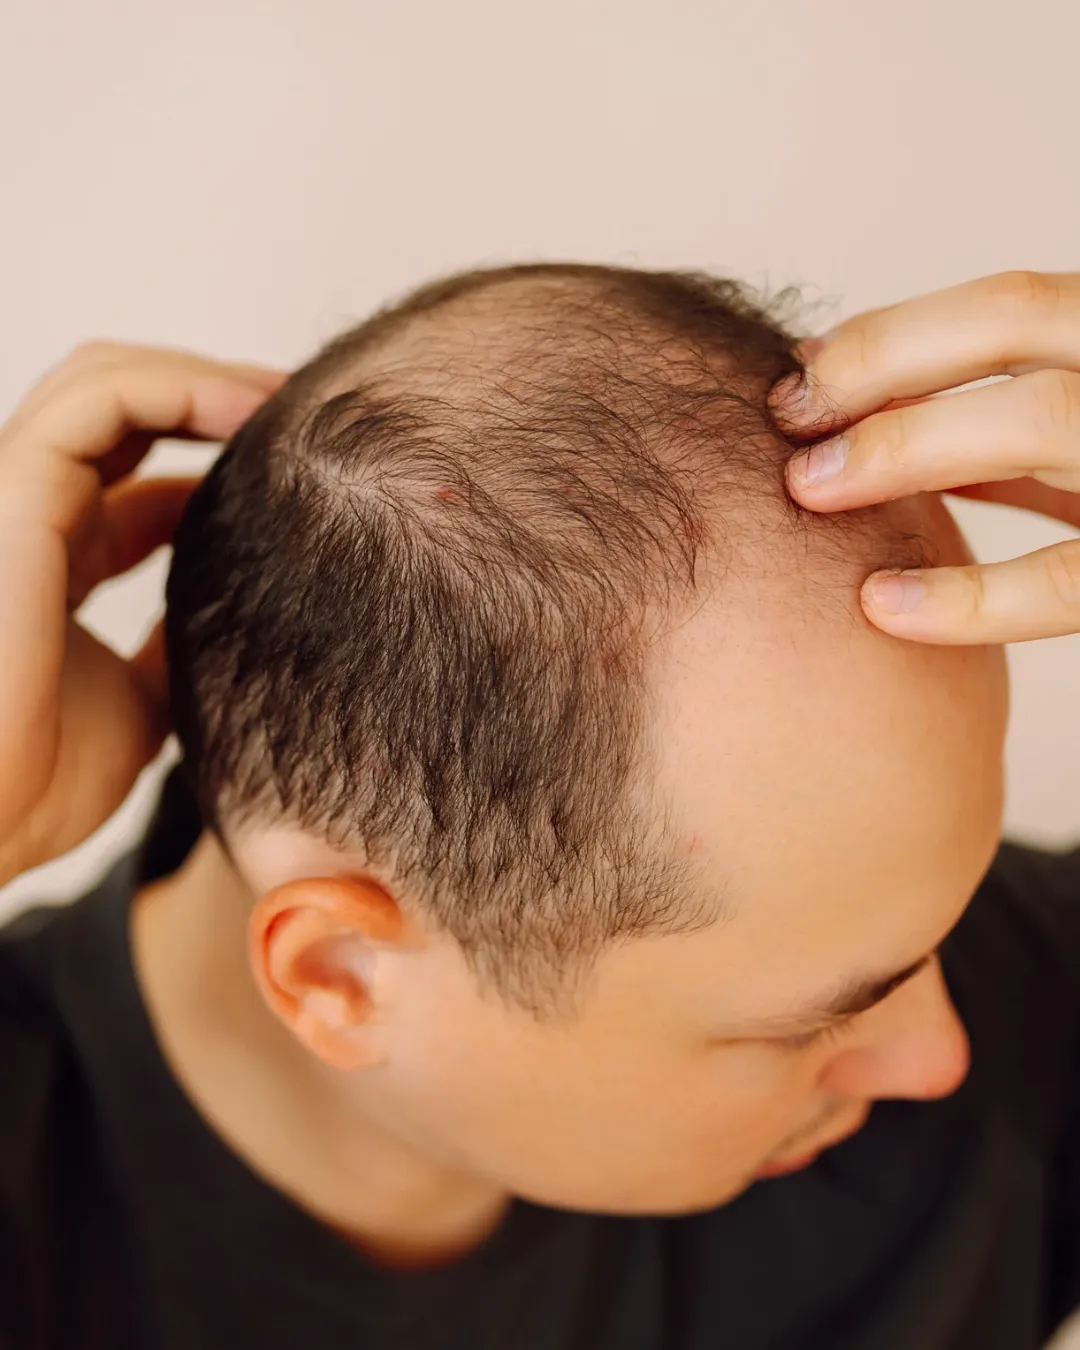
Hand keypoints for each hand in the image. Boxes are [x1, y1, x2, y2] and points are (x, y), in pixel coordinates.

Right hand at [0, 342, 283, 884]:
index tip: (307, 474)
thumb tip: (245, 614)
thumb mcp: (144, 702)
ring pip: (110, 382)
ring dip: (207, 380)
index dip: (222, 464)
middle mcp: (33, 516)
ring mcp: (16, 496)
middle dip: (220, 403)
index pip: (141, 479)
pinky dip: (181, 386)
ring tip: (287, 401)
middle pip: (129, 416)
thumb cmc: (36, 781)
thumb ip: (180, 644)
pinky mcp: (12, 489)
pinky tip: (252, 409)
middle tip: (308, 417)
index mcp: (58, 560)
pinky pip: (100, 397)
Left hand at [770, 270, 1079, 644]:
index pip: (1015, 304)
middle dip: (889, 371)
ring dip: (908, 448)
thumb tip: (857, 408)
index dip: (896, 333)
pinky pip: (1067, 579)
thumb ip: (1011, 420)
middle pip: (1022, 331)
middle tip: (787, 428)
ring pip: (1044, 420)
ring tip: (811, 492)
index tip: (801, 374)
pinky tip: (880, 605)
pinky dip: (967, 595)